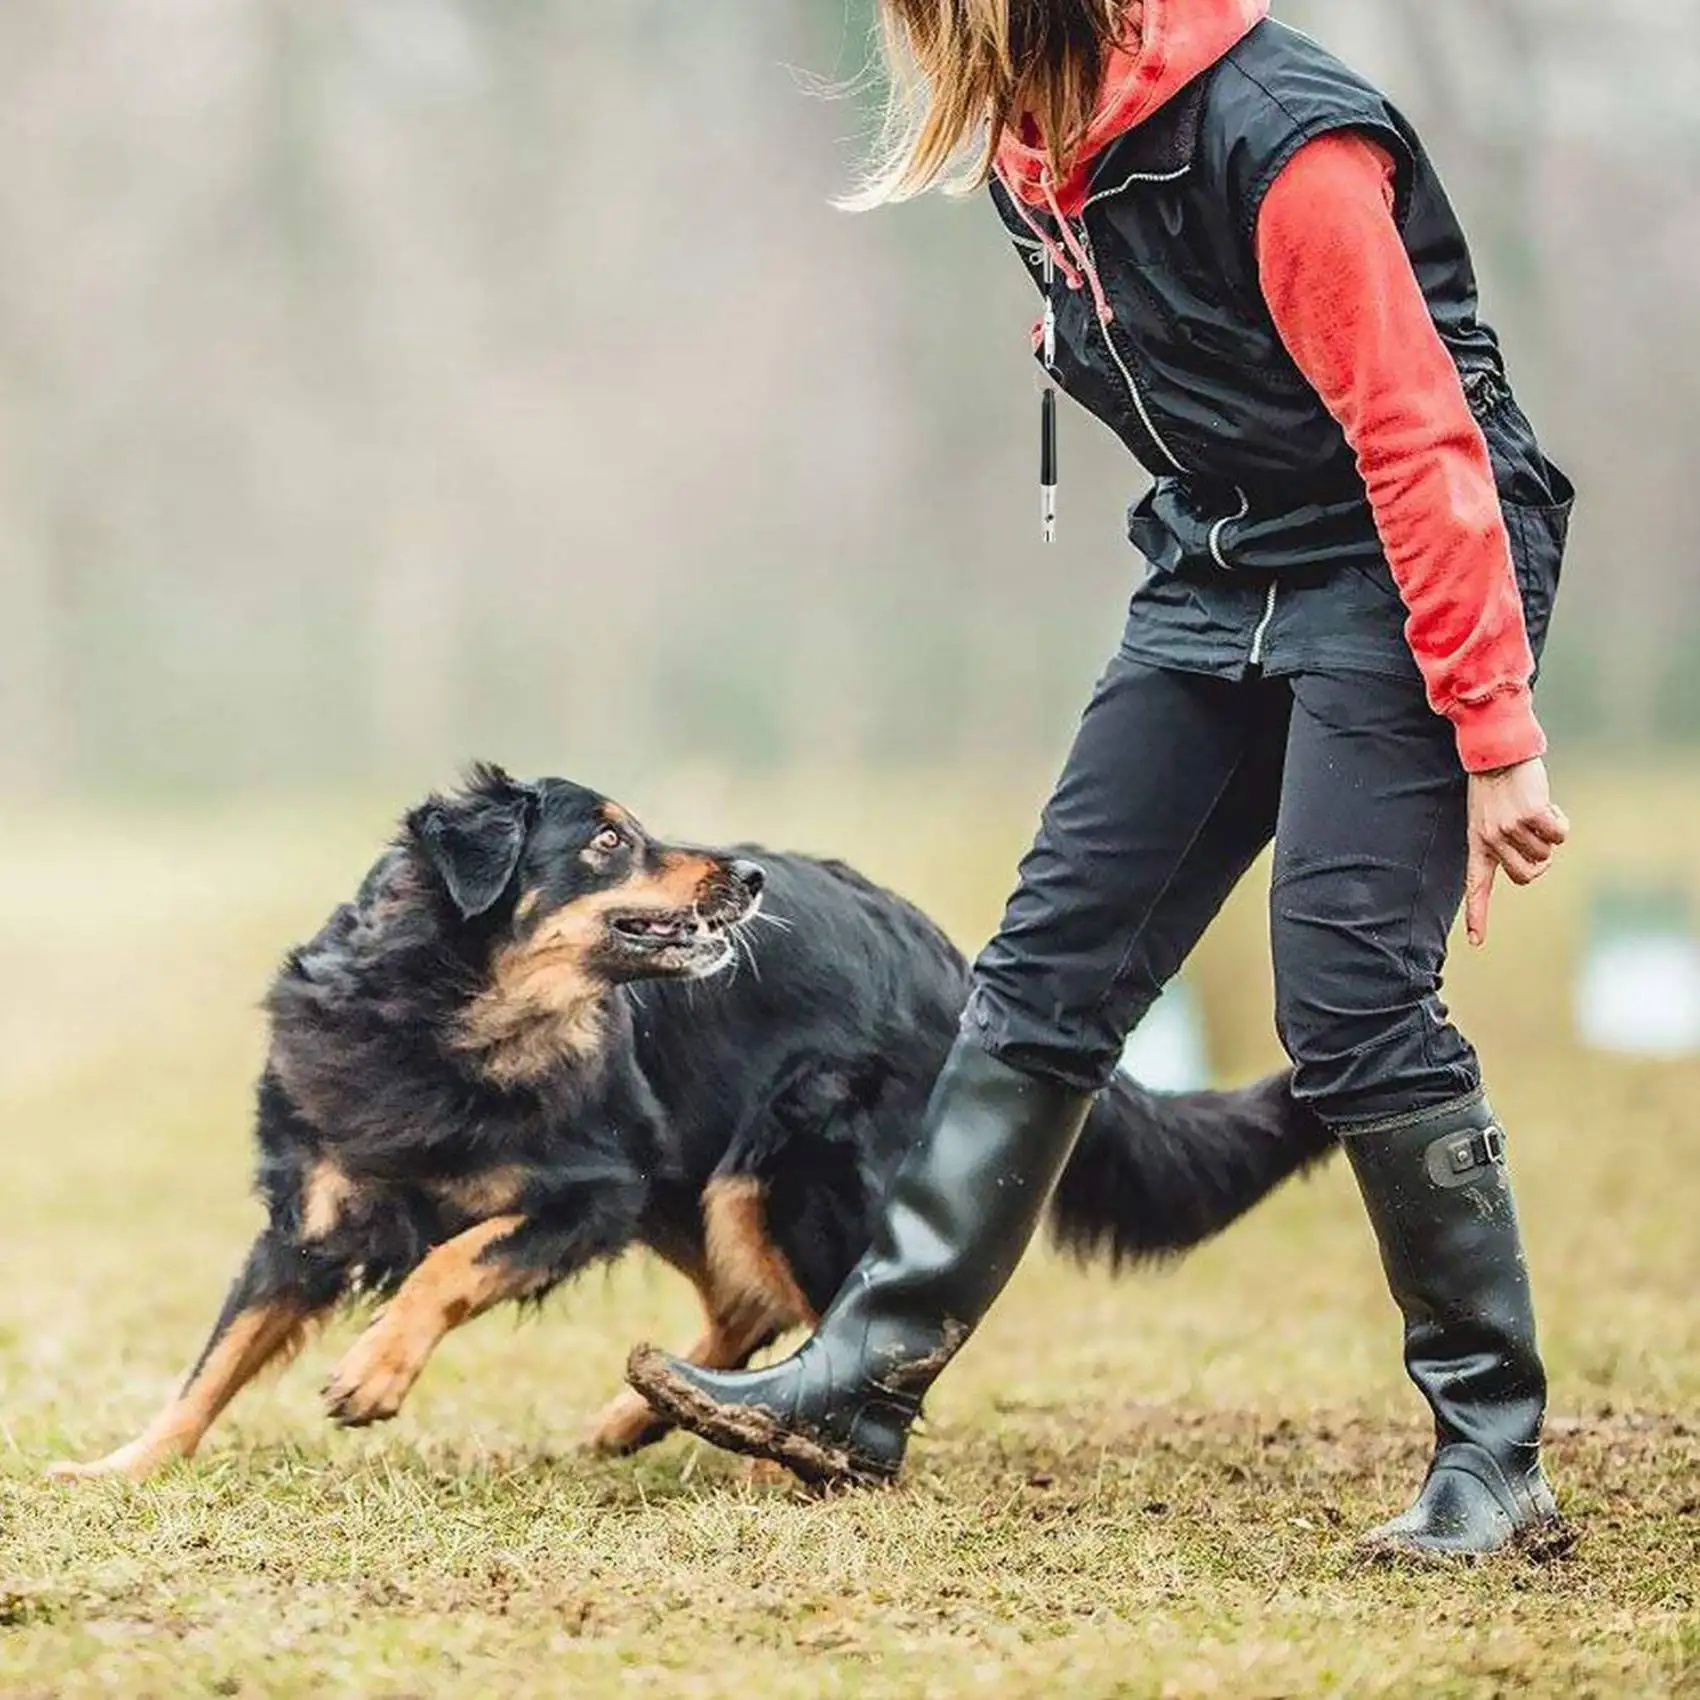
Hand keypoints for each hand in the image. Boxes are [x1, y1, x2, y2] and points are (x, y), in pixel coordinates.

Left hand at [1465, 757, 1569, 946]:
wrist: (1497, 752)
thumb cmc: (1495, 785)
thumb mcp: (1488, 816)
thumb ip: (1502, 841)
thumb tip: (1533, 867)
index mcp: (1478, 844)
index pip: (1476, 886)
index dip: (1478, 915)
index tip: (1476, 942)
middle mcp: (1491, 840)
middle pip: (1527, 876)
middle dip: (1539, 861)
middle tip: (1534, 836)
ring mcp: (1510, 829)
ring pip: (1546, 854)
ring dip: (1548, 834)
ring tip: (1533, 809)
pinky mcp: (1530, 816)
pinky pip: (1558, 834)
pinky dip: (1560, 821)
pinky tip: (1545, 803)